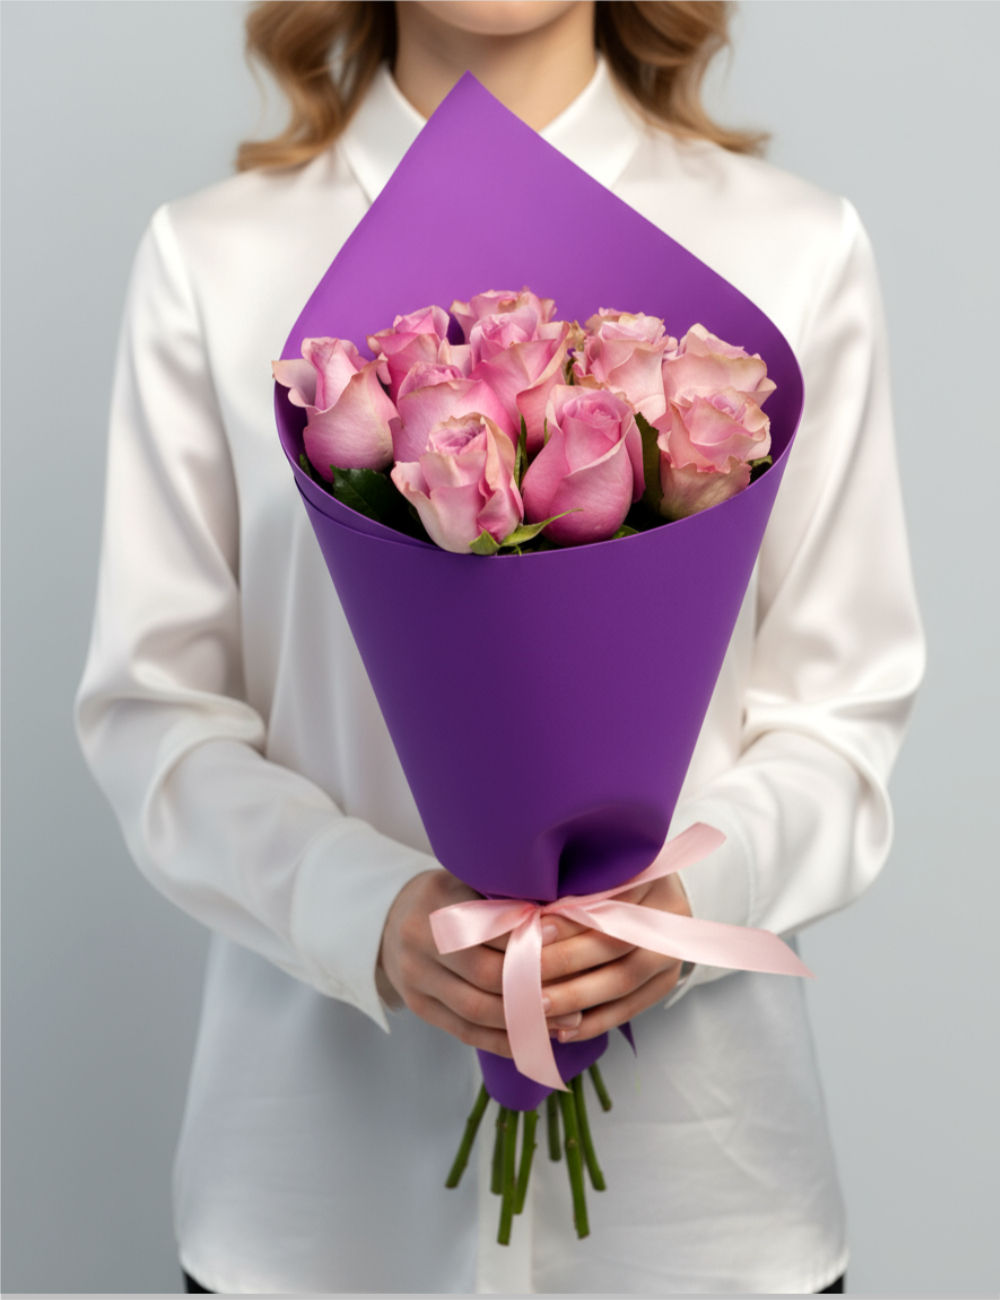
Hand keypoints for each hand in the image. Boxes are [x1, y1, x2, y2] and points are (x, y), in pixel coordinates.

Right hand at [378, 869, 581, 1055]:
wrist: (388, 919)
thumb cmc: (446, 896)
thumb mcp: (467, 880)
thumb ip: (504, 896)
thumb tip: (563, 913)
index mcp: (436, 903)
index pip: (489, 927)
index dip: (528, 935)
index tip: (566, 937)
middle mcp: (420, 943)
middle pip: (484, 974)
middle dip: (533, 985)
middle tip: (576, 989)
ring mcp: (416, 980)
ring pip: (477, 1011)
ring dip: (525, 1020)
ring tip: (567, 1021)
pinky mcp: (420, 1008)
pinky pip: (466, 1032)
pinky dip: (504, 1040)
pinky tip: (536, 1039)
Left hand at [536, 872, 692, 1043]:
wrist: (652, 896)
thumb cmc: (611, 880)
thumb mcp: (595, 874)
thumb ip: (571, 892)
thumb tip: (527, 919)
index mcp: (650, 878)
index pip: (609, 901)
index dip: (573, 919)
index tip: (536, 931)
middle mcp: (669, 917)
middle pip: (615, 944)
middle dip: (566, 962)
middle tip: (525, 976)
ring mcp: (671, 954)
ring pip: (621, 981)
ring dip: (575, 998)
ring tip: (537, 1007)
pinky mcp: (663, 983)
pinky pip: (628, 1009)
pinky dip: (593, 1022)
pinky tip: (562, 1030)